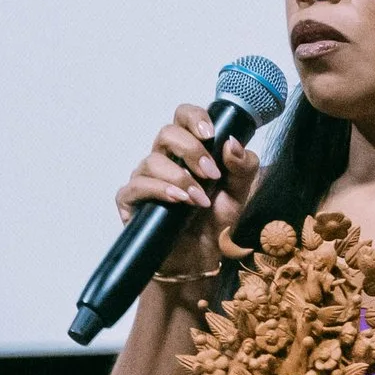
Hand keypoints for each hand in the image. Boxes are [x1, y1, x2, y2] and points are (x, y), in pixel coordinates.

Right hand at [115, 103, 260, 278]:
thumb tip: (232, 143)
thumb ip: (243, 167)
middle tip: (212, 175)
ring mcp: (145, 179)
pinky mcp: (131, 201)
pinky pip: (136, 187)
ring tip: (199, 199)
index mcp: (188, 150)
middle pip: (167, 133)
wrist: (199, 258)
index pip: (183, 117)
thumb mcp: (239, 193)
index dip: (194, 117)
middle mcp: (164, 159)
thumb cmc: (215, 221)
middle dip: (192, 150)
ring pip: (152, 160)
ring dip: (180, 177)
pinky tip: (178, 201)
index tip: (210, 133)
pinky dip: (159, 191)